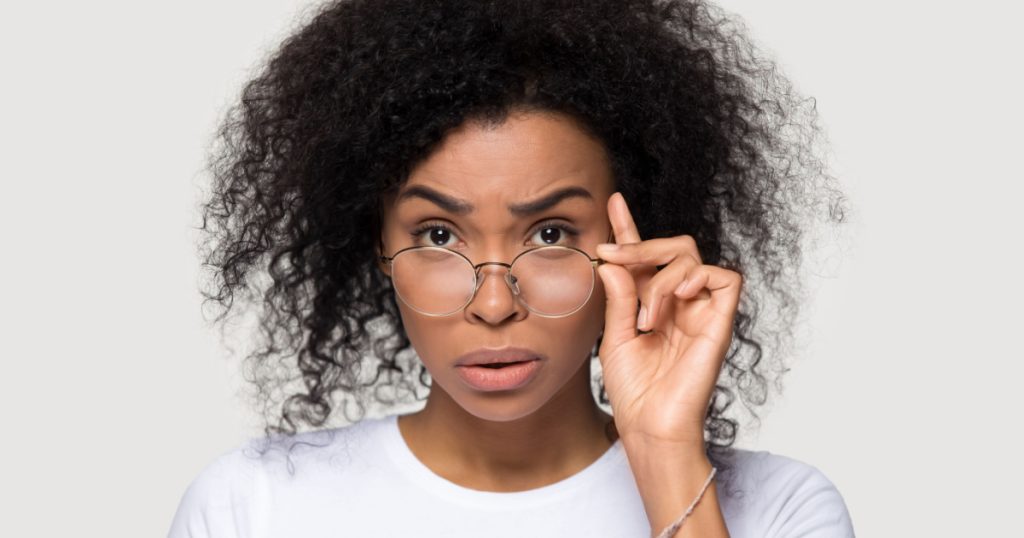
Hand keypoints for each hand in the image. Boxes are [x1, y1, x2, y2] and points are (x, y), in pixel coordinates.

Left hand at [595, 192, 742, 448]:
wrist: (649, 425)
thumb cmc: (633, 390)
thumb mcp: (613, 336)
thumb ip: (618, 296)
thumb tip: (612, 259)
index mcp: (652, 302)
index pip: (645, 256)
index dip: (630, 227)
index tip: (613, 201)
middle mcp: (679, 301)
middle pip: (673, 246)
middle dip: (639, 244)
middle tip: (610, 256)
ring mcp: (701, 310)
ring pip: (691, 257)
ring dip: (659, 277)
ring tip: (645, 316)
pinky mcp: (721, 322)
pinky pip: (726, 278)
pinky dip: (696, 278)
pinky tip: (674, 300)